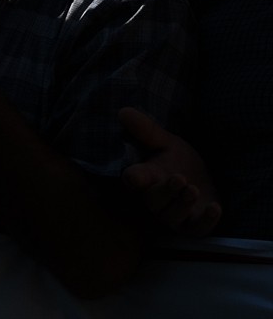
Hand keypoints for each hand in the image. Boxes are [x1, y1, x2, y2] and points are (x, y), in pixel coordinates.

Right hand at [119, 107, 220, 236]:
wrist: (204, 179)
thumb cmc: (179, 161)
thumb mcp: (167, 142)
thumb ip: (147, 130)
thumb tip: (124, 110)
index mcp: (147, 177)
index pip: (134, 179)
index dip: (134, 179)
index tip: (135, 177)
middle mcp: (157, 200)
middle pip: (154, 201)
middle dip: (166, 191)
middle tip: (180, 178)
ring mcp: (175, 215)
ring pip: (172, 216)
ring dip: (182, 204)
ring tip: (193, 189)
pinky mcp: (195, 225)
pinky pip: (197, 229)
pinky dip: (207, 221)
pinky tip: (215, 208)